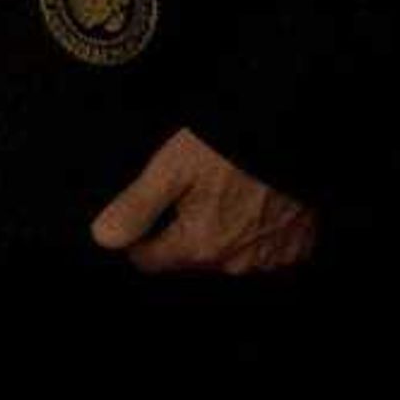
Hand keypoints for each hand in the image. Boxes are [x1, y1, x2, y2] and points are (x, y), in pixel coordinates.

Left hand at [91, 127, 318, 274]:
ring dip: (218, 233)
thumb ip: (136, 207)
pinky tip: (251, 203)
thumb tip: (103, 238)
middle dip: (179, 232)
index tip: (143, 213)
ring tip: (221, 193)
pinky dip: (253, 232)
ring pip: (225, 255)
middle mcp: (236, 263)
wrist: (290, 137)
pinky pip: (262, 250)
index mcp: (200, 246)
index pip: (148, 261)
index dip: (138, 238)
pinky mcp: (296, 248)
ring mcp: (270, 259)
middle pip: (187, 259)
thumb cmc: (233, 148)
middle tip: (188, 193)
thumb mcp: (172, 168)